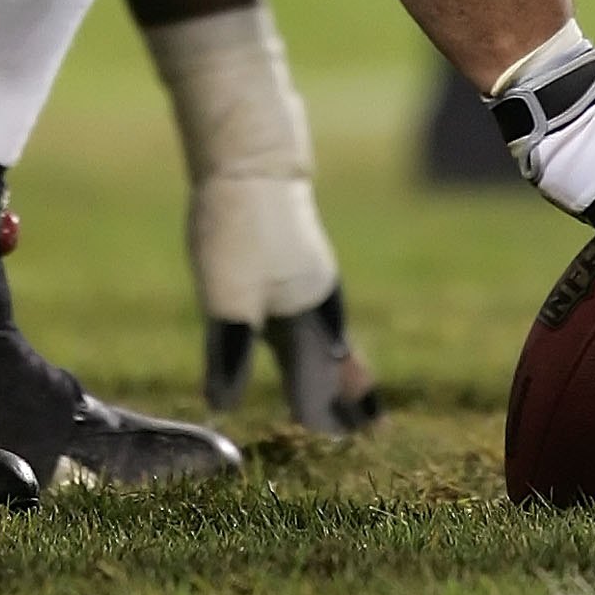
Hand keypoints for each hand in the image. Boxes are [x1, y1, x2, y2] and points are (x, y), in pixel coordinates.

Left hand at [190, 173, 379, 432]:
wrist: (249, 155)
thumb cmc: (238, 226)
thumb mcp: (227, 295)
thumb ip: (229, 352)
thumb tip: (222, 406)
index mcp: (309, 312)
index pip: (318, 375)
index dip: (323, 407)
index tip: (343, 438)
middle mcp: (316, 297)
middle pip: (332, 357)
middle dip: (347, 391)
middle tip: (372, 426)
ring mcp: (306, 276)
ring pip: (322, 333)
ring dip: (333, 366)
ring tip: (351, 384)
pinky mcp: (289, 259)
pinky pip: (307, 312)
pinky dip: (313, 337)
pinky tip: (302, 333)